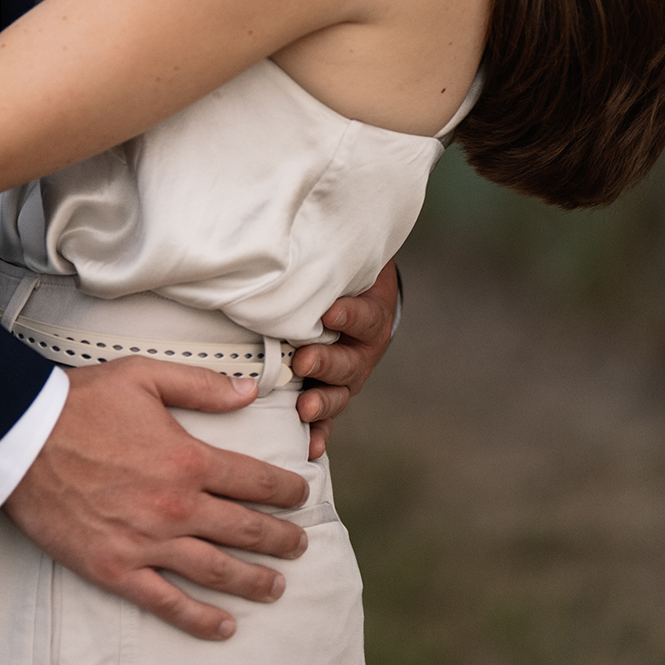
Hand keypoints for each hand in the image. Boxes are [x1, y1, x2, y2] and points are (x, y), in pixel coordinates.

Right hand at [5, 360, 309, 642]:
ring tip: (277, 588)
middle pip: (245, 530)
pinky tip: (224, 627)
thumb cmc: (80, 402)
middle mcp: (177, 507)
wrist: (21, 439)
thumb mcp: (144, 375)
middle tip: (300, 546)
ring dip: (254, 582)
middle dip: (280, 539)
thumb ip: (201, 385)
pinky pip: (168, 602)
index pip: (254, 481)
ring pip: (217, 571)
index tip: (301, 497)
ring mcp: (148, 543)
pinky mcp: (117, 569)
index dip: (285, 491)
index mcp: (188, 459)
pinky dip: (200, 620)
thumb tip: (249, 391)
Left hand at [291, 258, 397, 457]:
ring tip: (303, 406)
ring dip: (321, 402)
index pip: (363, 316)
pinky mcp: (333, 393)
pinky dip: (320, 433)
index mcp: (370, 316)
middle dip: (326, 364)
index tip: (329, 311)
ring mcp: (349, 376)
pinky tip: (311, 447)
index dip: (348, 315)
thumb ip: (327, 253)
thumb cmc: (342, 273)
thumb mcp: (344, 260)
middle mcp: (362, 350)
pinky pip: (327, 418)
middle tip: (304, 361)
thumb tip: (294, 216)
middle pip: (349, 362)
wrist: (357, 293)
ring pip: (339, 394)